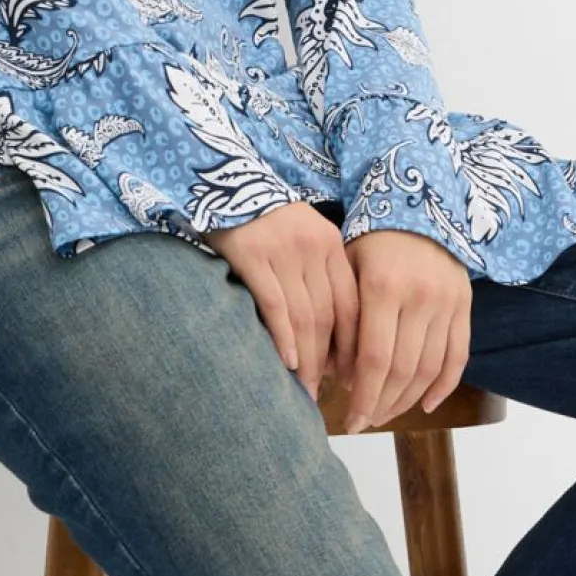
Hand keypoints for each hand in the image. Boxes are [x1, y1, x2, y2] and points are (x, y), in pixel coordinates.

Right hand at [196, 200, 358, 402]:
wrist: (222, 180)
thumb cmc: (262, 220)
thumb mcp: (301, 240)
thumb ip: (317, 278)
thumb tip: (328, 341)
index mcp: (331, 244)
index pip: (352, 304)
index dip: (353, 345)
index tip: (352, 377)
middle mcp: (313, 246)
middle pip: (330, 316)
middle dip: (330, 362)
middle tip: (326, 395)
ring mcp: (282, 249)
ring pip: (304, 315)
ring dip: (307, 359)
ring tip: (305, 389)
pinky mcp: (251, 253)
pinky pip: (274, 304)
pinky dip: (284, 337)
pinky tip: (287, 363)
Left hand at [337, 229, 472, 432]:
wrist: (418, 209)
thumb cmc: (370, 242)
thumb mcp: (346, 268)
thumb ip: (340, 318)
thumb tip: (332, 373)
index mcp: (383, 288)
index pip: (374, 359)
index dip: (363, 397)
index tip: (350, 421)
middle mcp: (419, 298)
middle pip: (402, 371)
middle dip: (382, 404)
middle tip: (365, 422)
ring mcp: (447, 304)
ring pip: (430, 369)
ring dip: (407, 400)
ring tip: (386, 414)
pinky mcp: (465, 307)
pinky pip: (458, 356)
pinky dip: (444, 386)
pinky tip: (425, 404)